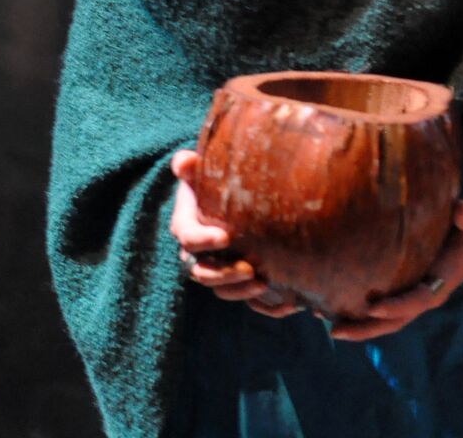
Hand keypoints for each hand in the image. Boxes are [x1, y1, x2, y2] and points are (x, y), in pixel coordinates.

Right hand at [169, 149, 303, 317]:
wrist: (231, 192)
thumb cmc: (215, 177)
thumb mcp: (202, 169)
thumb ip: (190, 165)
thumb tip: (184, 161)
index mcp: (186, 223)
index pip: (187, 236)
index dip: (203, 240)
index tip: (226, 237)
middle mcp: (196, 250)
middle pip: (201, 272)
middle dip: (224, 274)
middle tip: (250, 268)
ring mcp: (213, 264)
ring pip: (219, 288)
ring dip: (239, 290)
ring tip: (263, 282)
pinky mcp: (232, 274)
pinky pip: (239, 293)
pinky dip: (256, 300)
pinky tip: (278, 297)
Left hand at [327, 197, 462, 342]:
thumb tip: (460, 210)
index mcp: (439, 283)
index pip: (415, 300)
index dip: (395, 306)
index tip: (372, 308)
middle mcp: (425, 295)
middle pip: (394, 321)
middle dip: (366, 328)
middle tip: (335, 331)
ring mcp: (414, 294)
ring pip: (385, 319)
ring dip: (358, 325)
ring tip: (325, 322)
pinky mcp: (406, 287)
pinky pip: (383, 305)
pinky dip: (361, 310)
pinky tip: (335, 301)